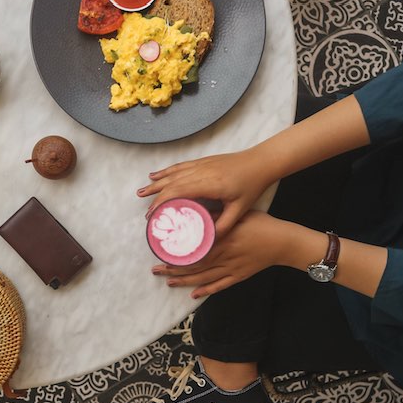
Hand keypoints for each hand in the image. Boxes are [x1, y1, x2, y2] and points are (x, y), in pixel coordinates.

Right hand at [138, 148, 275, 235]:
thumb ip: (224, 225)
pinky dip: (166, 172)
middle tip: (146, 212)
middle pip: (171, 184)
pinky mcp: (203, 161)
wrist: (261, 162)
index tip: (153, 215)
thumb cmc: (251, 184)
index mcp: (209, 184)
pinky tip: (157, 175)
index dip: (162, 203)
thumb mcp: (239, 209)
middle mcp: (201, 172)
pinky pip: (179, 167)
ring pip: (172, 174)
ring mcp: (201, 165)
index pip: (178, 192)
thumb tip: (209, 241)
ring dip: (156, 183)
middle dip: (155, 197)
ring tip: (141, 192)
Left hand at [153, 211, 292, 297]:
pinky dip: (206, 291)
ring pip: (203, 278)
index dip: (176, 253)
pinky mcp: (239, 276)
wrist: (283, 241)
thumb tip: (195, 212)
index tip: (161, 252)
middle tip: (156, 269)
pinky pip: (220, 285)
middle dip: (173, 268)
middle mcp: (224, 256)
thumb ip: (216, 215)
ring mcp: (231, 268)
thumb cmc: (262, 224)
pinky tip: (194, 294)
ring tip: (168, 281)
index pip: (194, 249)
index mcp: (222, 239)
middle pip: (193, 265)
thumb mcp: (238, 214)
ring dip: (184, 281)